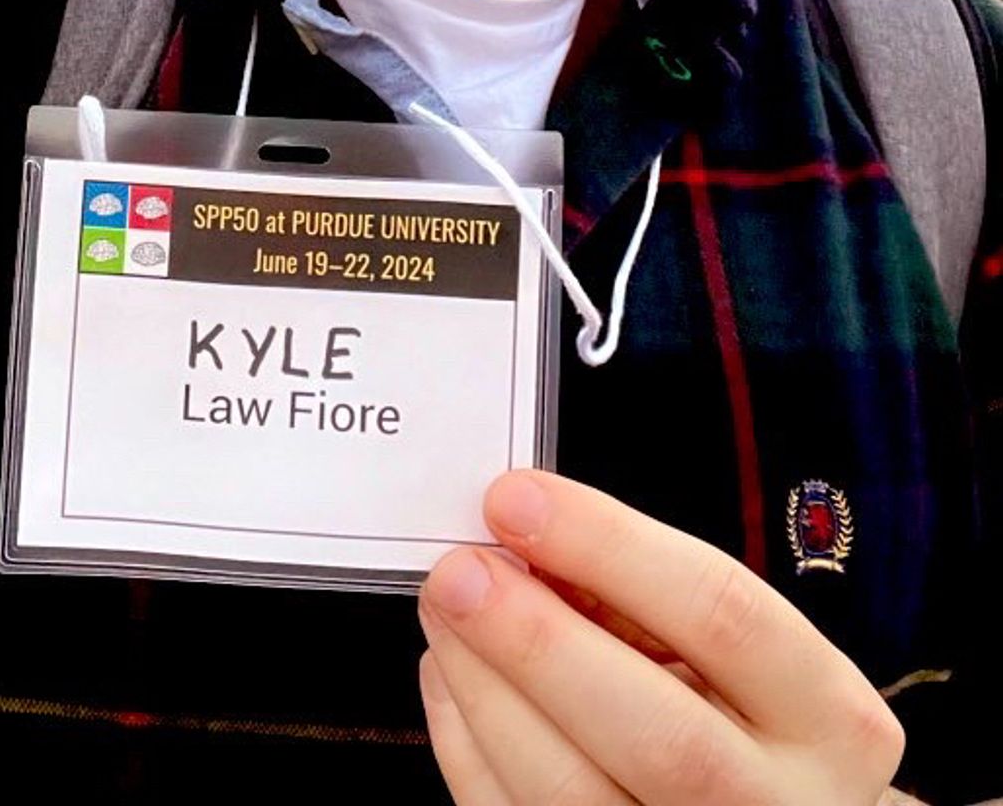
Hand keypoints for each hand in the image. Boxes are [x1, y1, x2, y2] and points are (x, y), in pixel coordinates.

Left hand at [418, 470, 904, 803]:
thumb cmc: (743, 715)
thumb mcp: (733, 650)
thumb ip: (646, 597)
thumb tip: (525, 537)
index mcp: (829, 718)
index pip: (723, 613)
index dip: (609, 546)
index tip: (514, 497)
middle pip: (658, 733)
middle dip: (538, 642)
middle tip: (458, 572)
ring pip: (574, 796)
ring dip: (486, 693)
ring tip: (444, 612)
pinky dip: (469, 749)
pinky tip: (449, 678)